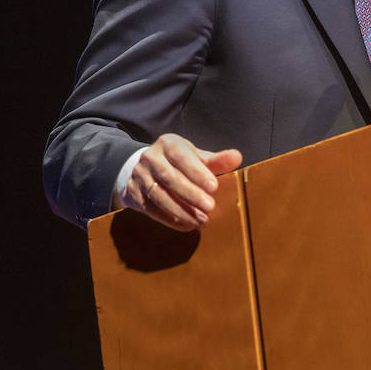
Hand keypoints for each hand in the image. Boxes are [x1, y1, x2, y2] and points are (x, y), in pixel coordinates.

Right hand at [121, 134, 242, 231]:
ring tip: (201, 220)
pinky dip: (169, 219)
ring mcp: (139, 176)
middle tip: (210, 207)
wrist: (143, 168)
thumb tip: (237, 157)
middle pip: (169, 177)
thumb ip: (216, 160)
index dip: (197, 172)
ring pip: (158, 195)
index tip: (214, 187)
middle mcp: (150, 158)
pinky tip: (186, 225)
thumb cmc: (178, 162)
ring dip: (181, 210)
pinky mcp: (133, 193)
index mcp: (168, 144)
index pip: (182, 157)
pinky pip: (150, 208)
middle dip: (190, 194)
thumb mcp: (196, 157)